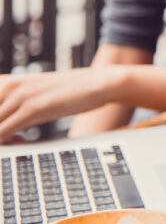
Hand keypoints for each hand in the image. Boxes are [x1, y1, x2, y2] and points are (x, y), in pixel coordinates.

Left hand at [0, 67, 122, 141]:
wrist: (98, 83)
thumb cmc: (70, 91)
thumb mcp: (37, 93)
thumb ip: (18, 102)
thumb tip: (6, 122)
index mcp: (8, 82)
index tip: (6, 130)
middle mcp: (9, 86)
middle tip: (12, 137)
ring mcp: (20, 97)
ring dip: (1, 138)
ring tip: (17, 140)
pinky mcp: (32, 109)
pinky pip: (2, 133)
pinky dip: (6, 142)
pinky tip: (21, 141)